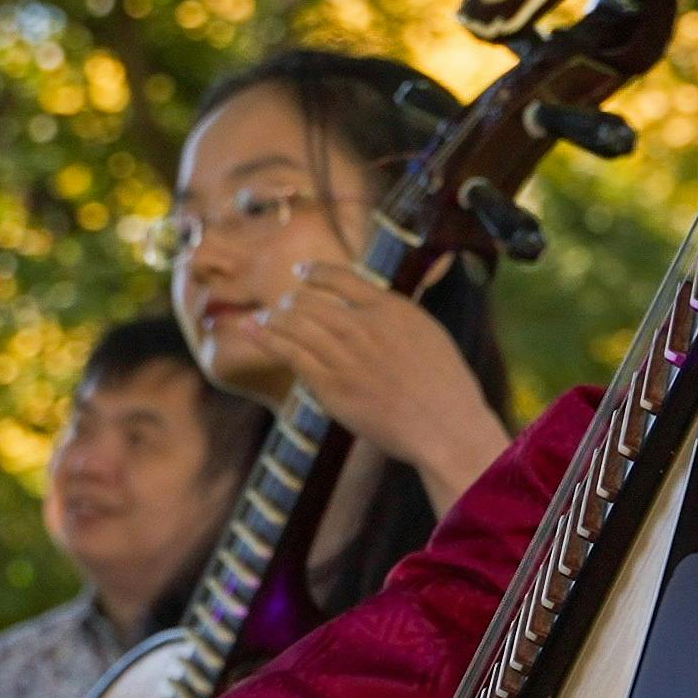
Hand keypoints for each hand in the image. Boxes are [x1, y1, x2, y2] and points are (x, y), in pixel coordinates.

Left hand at [261, 260, 510, 510]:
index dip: (316, 273)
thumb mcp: (429, 334)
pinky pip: (289, 353)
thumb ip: (397, 318)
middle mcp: (362, 325)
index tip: (302, 273)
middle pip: (312, 301)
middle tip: (282, 303)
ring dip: (275, 317)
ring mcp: (343, 354)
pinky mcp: (330, 384)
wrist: (444, 425)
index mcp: (390, 308)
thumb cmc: (446, 386)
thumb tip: (376, 308)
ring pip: (296, 324)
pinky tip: (252, 329)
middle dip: (292, 300)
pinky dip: (266, 338)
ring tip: (263, 317)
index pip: (343, 278)